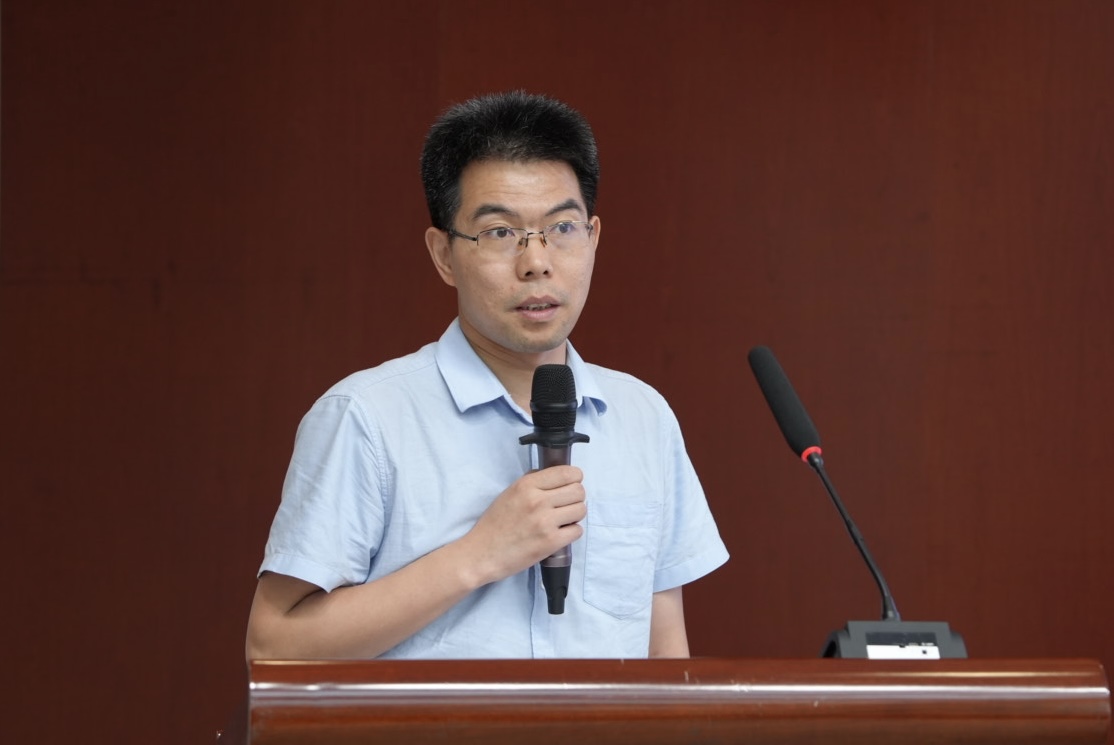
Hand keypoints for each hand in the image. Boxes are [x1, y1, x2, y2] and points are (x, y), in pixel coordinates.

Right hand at [459, 465, 586, 585]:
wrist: (482, 554)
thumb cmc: (494, 524)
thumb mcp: (509, 493)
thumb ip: (532, 482)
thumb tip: (555, 476)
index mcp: (526, 485)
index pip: (567, 473)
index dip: (574, 478)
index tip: (571, 484)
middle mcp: (538, 500)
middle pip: (579, 491)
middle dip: (575, 497)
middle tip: (565, 505)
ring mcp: (545, 522)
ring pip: (581, 510)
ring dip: (575, 515)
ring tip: (562, 520)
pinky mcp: (550, 542)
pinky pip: (577, 531)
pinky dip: (571, 532)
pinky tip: (559, 533)